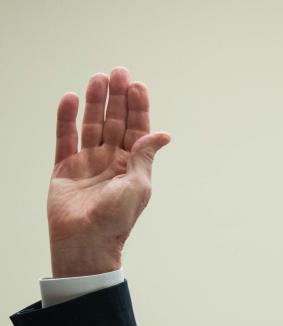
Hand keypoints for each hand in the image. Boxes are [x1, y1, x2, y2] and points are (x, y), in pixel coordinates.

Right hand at [48, 67, 170, 277]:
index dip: (138, 107)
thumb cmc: (117, 219)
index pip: (137, 129)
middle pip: (114, 121)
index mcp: (132, 166)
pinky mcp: (64, 168)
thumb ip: (144, 156)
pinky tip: (70, 98)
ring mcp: (87, 162)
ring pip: (90, 125)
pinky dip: (66, 118)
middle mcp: (111, 161)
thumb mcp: (138, 186)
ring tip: (97, 78)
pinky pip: (65, 138)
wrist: (86, 241)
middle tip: (118, 72)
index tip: (137, 86)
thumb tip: (163, 134)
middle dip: (117, 97)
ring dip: (94, 102)